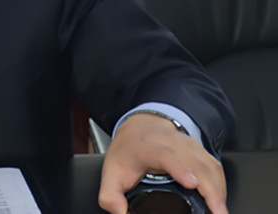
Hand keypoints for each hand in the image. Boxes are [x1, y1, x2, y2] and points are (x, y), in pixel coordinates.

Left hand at [98, 113, 227, 213]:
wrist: (139, 126)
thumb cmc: (128, 150)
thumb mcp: (111, 171)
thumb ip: (110, 195)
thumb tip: (119, 212)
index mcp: (147, 146)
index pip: (165, 154)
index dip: (180, 168)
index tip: (192, 184)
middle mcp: (170, 141)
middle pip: (196, 163)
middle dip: (210, 189)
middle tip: (217, 212)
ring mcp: (187, 144)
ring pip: (209, 164)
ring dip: (219, 189)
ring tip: (220, 211)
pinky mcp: (199, 149)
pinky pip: (215, 166)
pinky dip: (221, 185)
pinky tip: (220, 201)